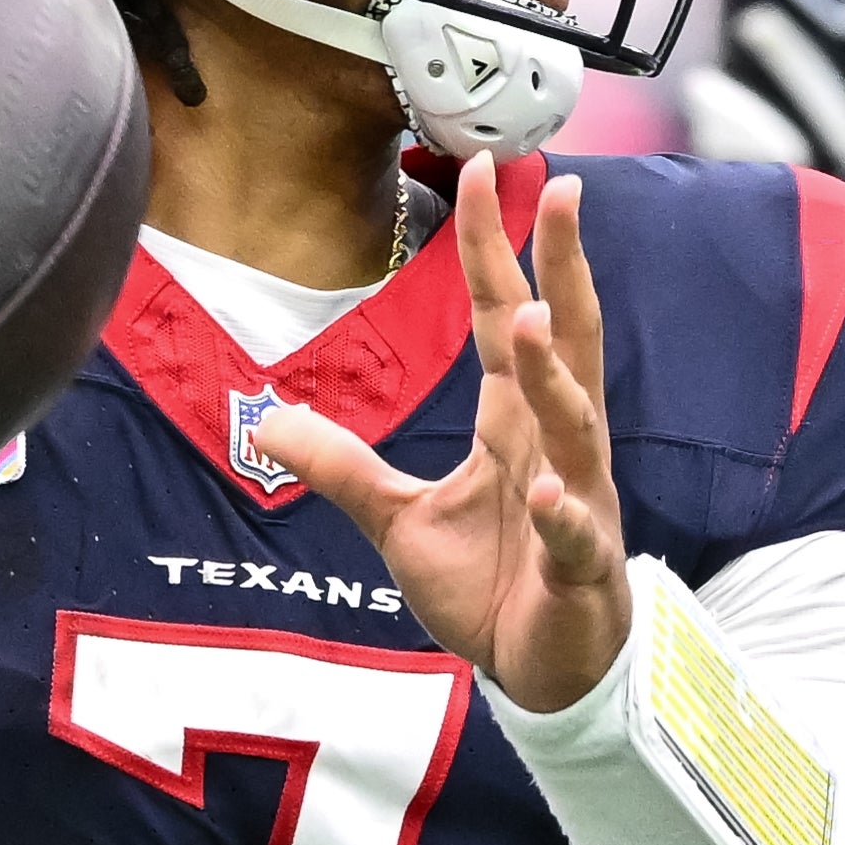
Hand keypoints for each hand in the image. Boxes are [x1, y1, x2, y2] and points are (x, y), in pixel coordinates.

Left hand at [257, 154, 629, 709]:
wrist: (541, 675)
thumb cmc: (490, 586)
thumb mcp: (398, 518)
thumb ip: (342, 466)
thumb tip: (264, 422)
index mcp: (515, 422)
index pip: (507, 316)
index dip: (498, 247)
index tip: (489, 170)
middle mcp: (556, 445)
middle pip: (567, 341)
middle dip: (565, 268)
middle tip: (562, 193)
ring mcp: (579, 502)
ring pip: (575, 426)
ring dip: (556, 376)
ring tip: (532, 320)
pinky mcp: (581, 569)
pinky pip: (575, 533)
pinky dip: (561, 512)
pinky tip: (544, 490)